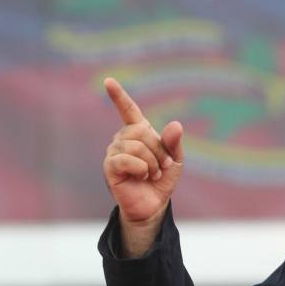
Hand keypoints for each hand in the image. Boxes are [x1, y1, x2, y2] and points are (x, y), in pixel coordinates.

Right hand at [102, 77, 183, 255]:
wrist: (152, 204)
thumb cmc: (162, 179)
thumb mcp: (175, 159)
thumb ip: (174, 142)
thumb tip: (175, 125)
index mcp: (139, 132)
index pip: (128, 109)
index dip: (118, 95)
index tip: (108, 80)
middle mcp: (123, 138)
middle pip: (142, 132)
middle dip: (159, 151)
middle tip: (162, 167)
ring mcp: (114, 152)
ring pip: (136, 146)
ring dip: (152, 163)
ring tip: (152, 174)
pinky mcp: (110, 167)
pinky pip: (127, 159)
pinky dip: (141, 168)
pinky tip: (142, 176)